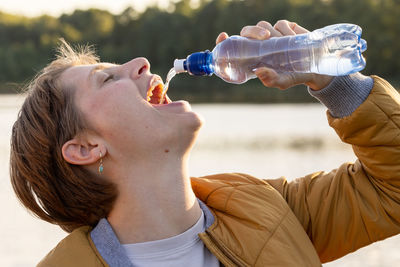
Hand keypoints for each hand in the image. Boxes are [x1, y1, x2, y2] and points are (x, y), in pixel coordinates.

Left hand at [216, 20, 333, 89]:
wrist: (315, 66)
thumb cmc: (293, 76)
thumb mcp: (282, 81)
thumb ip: (271, 79)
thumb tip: (259, 71)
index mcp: (252, 57)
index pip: (232, 46)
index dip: (224, 41)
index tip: (223, 37)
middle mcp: (258, 45)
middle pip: (247, 31)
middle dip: (253, 31)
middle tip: (265, 38)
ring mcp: (271, 35)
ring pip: (263, 25)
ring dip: (273, 34)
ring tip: (285, 45)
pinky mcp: (284, 27)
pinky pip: (281, 23)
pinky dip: (286, 30)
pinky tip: (294, 39)